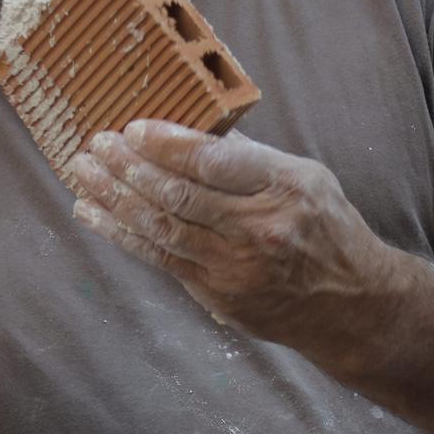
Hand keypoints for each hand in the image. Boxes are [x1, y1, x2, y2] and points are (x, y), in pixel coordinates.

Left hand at [67, 121, 398, 348]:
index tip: (133, 128)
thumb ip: (252, 157)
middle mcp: (258, 229)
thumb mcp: (307, 178)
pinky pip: (159, 258)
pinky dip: (121, 234)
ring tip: (84, 172)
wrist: (350, 306)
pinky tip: (93, 213)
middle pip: (179, 194)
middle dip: (130, 167)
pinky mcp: (216, 295)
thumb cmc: (327, 230)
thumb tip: (194, 129)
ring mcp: (234, 267)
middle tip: (97, 144)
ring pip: (161, 227)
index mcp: (284, 189)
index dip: (168, 143)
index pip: (216, 161)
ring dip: (114, 198)